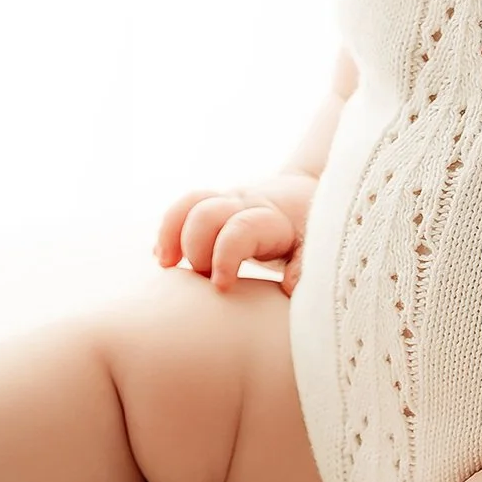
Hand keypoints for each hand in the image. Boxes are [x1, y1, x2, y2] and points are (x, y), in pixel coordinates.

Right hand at [154, 171, 316, 293]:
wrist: (306, 194)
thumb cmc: (310, 232)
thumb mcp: (317, 247)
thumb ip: (306, 265)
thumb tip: (289, 285)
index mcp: (273, 218)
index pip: (242, 228)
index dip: (225, 256)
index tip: (220, 286)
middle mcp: (246, 204)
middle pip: (207, 211)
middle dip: (195, 246)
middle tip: (201, 277)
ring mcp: (227, 201)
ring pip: (190, 202)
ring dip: (171, 233)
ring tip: (165, 264)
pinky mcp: (213, 205)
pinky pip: (183, 207)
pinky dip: (168, 231)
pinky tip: (164, 258)